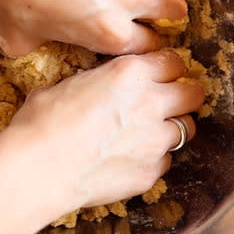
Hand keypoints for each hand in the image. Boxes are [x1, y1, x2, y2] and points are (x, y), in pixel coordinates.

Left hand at [0, 0, 187, 56]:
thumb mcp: (18, 39)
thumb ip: (35, 47)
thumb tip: (24, 46)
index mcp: (108, 34)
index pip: (148, 47)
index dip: (147, 47)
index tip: (141, 43)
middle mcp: (125, 0)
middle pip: (172, 10)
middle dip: (169, 16)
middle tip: (160, 16)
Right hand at [0, 50, 203, 209]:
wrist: (40, 168)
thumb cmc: (42, 123)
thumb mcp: (64, 85)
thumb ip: (92, 83)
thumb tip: (87, 87)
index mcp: (129, 73)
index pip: (173, 61)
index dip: (168, 68)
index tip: (161, 74)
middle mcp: (151, 103)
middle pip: (193, 94)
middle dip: (184, 97)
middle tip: (168, 102)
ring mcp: (155, 140)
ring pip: (186, 130)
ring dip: (172, 129)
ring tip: (150, 134)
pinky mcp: (151, 172)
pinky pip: (164, 161)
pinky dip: (153, 159)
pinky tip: (131, 159)